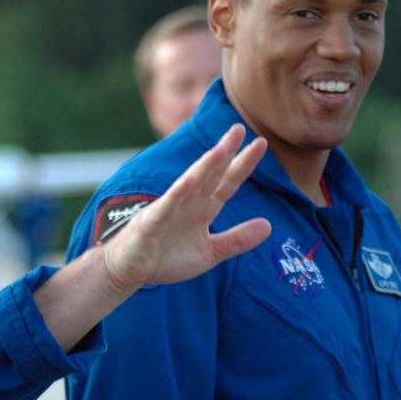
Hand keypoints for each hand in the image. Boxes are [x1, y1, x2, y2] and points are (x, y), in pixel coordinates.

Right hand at [102, 124, 270, 291]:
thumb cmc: (167, 258)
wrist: (131, 271)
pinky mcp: (151, 222)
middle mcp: (189, 203)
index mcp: (204, 208)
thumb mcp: (211, 252)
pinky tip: (189, 181)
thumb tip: (269, 225)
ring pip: (190, 184)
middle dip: (225, 152)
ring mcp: (170, 209)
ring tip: (221, 150)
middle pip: (210, 174)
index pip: (228, 181)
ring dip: (205, 167)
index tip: (261, 143)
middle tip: (240, 128)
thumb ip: (238, 239)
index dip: (244, 163)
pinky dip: (177, 194)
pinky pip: (166, 206)